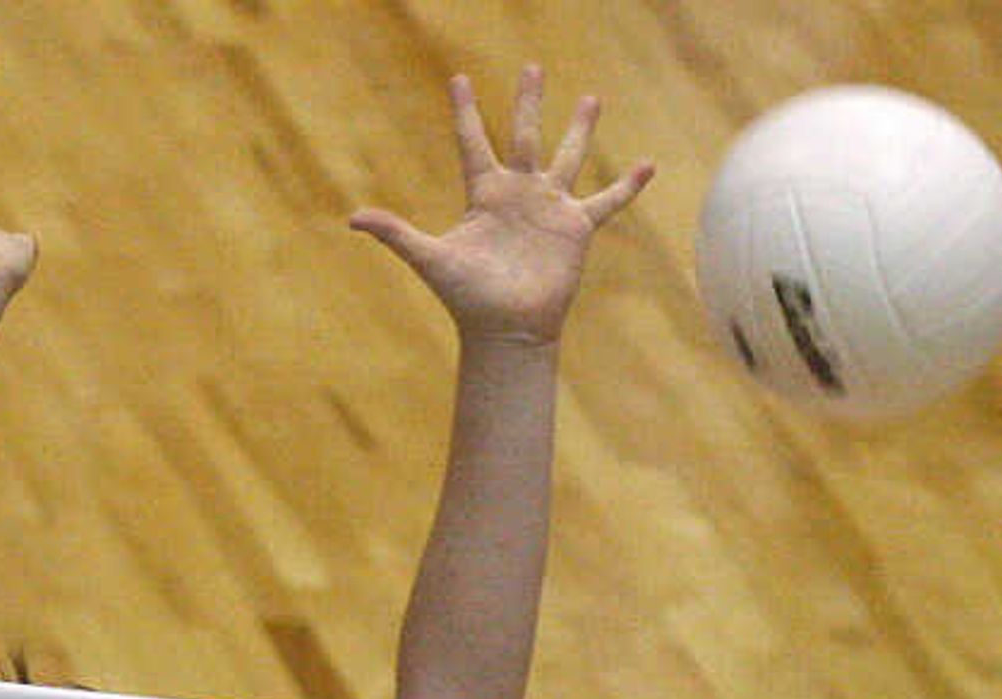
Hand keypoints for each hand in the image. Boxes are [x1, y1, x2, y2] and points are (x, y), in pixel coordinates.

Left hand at [349, 70, 651, 346]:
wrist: (506, 328)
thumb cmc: (467, 297)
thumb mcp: (430, 259)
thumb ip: (396, 234)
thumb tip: (352, 217)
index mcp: (484, 194)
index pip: (472, 142)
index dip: (464, 112)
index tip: (458, 79)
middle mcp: (518, 193)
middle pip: (523, 135)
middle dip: (527, 102)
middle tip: (532, 67)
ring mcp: (549, 207)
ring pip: (567, 157)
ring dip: (580, 129)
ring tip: (592, 97)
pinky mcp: (576, 228)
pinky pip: (606, 202)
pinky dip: (627, 186)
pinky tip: (648, 164)